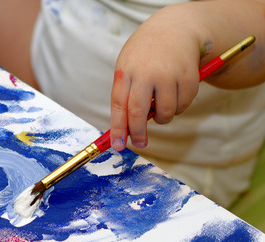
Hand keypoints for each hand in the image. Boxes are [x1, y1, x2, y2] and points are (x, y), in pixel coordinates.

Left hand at [108, 6, 201, 150]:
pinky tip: (174, 95)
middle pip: (138, 112)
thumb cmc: (144, 55)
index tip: (117, 146)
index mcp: (126, 72)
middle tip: (139, 143)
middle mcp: (147, 73)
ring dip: (162, 118)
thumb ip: (126, 96)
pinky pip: (183, 105)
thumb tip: (126, 130)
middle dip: (138, 133)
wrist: (174, 29)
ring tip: (159, 108)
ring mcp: (169, 75)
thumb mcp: (128, 68)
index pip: (119, 105)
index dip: (118, 128)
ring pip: (165, 113)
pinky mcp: (189, 77)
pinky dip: (178, 107)